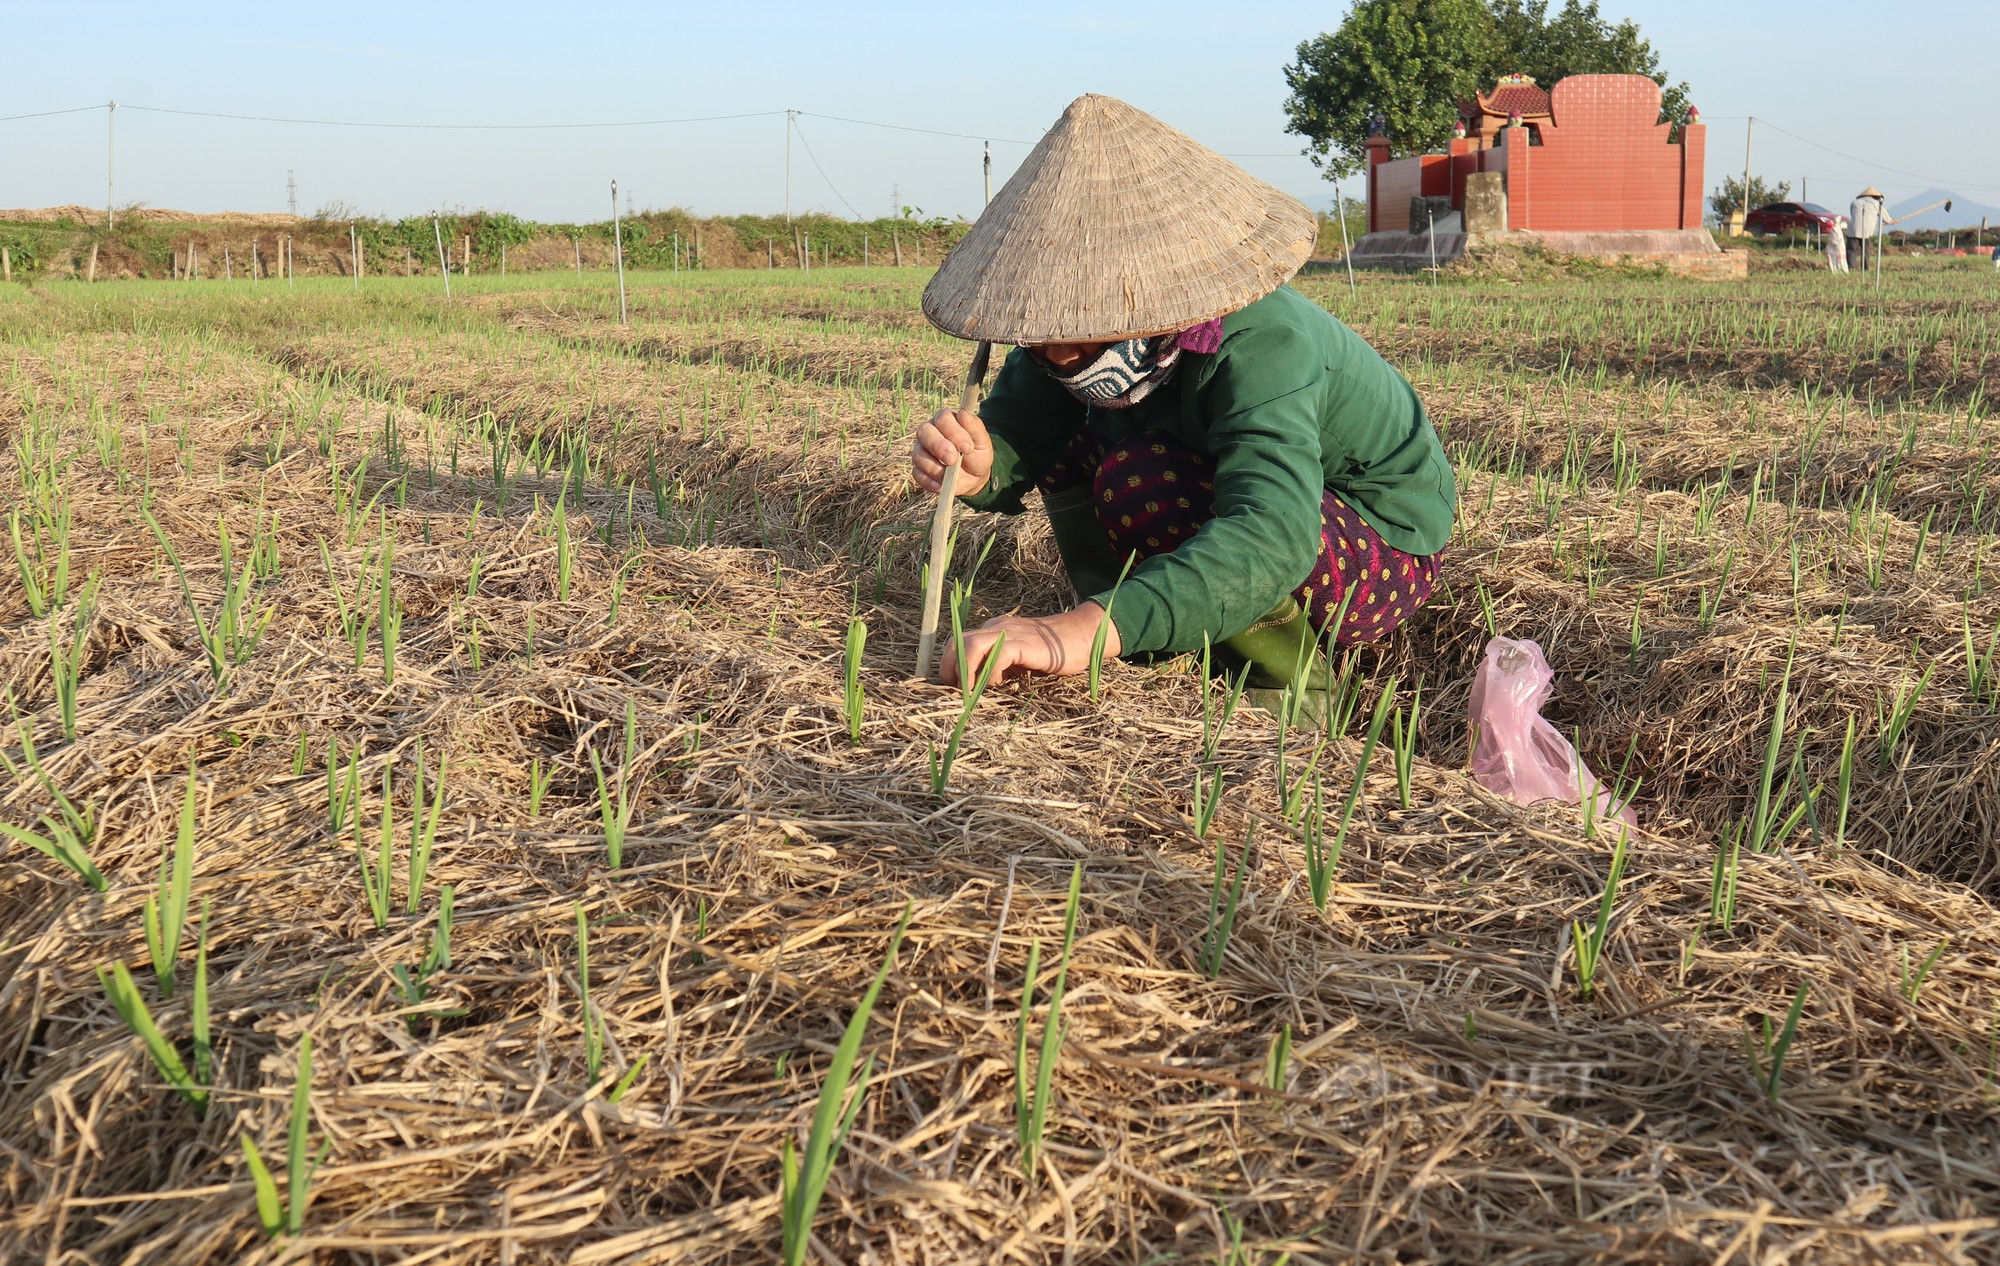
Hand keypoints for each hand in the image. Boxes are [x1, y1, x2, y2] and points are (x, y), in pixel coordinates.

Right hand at [911, 407, 992, 498]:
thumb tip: (963, 413)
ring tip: (950, 475)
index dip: (953, 432)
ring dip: (934, 467)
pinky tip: (941, 485)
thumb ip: (974, 427)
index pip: (942, 418)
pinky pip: (917, 473)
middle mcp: (929, 432)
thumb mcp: (982, 441)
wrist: (974, 476)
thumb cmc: (977, 453)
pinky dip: (929, 481)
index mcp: (945, 420)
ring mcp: (921, 450)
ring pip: (918, 454)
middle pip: (923, 432)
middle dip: (938, 447)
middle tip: (952, 460)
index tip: (968, 448)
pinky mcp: (918, 468)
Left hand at [940, 603, 1120, 687]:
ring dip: (964, 670)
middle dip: (950, 668)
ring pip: (971, 645)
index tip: (954, 686)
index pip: (959, 642)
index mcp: (993, 630)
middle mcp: (997, 628)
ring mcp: (1010, 633)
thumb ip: (999, 666)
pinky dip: (990, 672)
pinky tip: (998, 684)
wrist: (1082, 636)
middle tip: (957, 691)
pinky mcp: (1024, 643)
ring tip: (970, 691)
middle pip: (958, 641)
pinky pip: (998, 655)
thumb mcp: (1018, 660)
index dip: (950, 664)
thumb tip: (979, 686)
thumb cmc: (1052, 652)